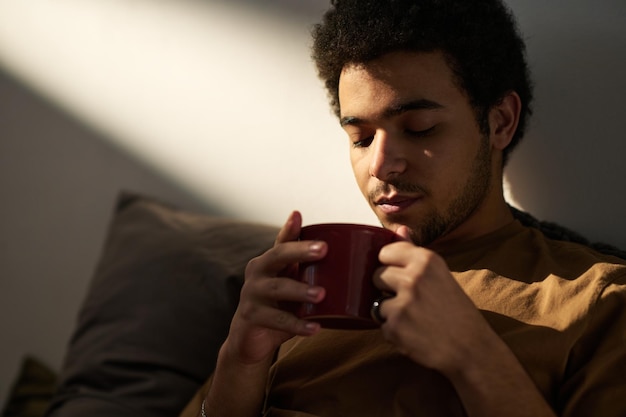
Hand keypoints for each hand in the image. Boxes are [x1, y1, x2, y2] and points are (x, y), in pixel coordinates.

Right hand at [224, 211, 326, 365]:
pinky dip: (297, 324)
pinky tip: (314, 328)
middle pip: (277, 256)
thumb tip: (349, 261)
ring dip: (300, 290)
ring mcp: (251, 293)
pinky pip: (276, 320)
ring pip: (277, 288)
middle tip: (323, 249)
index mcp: (269, 261)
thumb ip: (311, 273)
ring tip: (321, 294)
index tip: (298, 215)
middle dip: (300, 251)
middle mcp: (258, 272)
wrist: (249, 339)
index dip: (290, 229)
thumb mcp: (293, 287)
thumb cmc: (278, 307)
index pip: (281, 241)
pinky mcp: (251, 316)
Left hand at [373, 226, 491, 373]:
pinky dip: (393, 331)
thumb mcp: (440, 274)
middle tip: (410, 301)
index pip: (385, 252)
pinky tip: (413, 333)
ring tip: (413, 318)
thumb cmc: (456, 311)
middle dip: (386, 288)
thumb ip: (414, 251)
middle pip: (377, 275)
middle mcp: (414, 278)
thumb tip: (399, 229)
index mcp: (426, 260)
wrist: (471, 348)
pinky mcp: (395, 327)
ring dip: (389, 312)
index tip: (400, 276)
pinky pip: (381, 325)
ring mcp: (403, 303)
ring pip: (377, 301)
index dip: (389, 265)